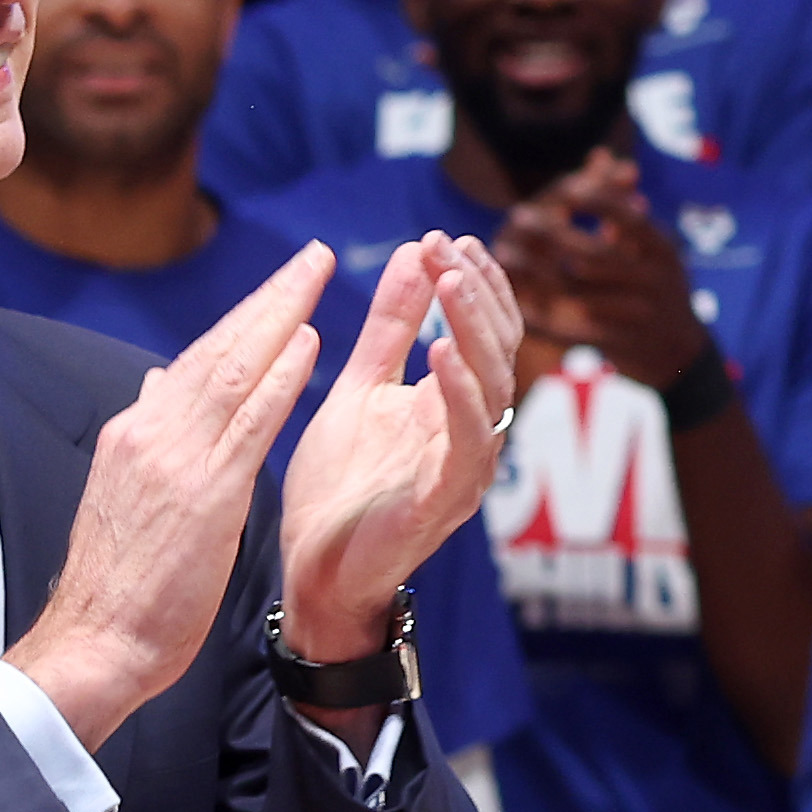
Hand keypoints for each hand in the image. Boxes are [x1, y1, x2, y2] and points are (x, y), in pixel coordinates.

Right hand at [8, 247, 325, 747]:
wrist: (95, 640)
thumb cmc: (118, 580)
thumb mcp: (125, 492)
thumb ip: (149, 434)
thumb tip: (157, 383)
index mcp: (134, 431)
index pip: (197, 358)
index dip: (244, 317)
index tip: (281, 285)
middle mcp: (149, 431)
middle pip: (219, 347)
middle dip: (270, 296)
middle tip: (313, 254)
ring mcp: (175, 459)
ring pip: (236, 369)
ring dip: (282, 316)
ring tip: (318, 274)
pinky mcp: (205, 492)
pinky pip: (250, 421)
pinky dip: (281, 378)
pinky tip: (311, 344)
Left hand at [276, 233, 520, 658]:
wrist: (312, 574)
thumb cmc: (338, 488)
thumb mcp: (360, 388)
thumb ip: (389, 328)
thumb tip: (413, 255)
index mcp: (453, 405)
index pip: (487, 330)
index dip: (475, 282)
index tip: (446, 238)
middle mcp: (472, 432)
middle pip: (499, 349)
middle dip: (476, 293)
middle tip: (448, 249)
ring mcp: (465, 466)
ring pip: (495, 386)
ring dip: (473, 329)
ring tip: (449, 282)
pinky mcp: (446, 499)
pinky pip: (468, 439)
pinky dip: (461, 392)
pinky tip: (440, 351)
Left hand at [497, 151, 707, 385]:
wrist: (680, 355)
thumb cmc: (657, 286)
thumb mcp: (651, 244)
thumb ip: (621, 204)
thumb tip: (599, 155)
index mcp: (663, 251)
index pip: (629, 218)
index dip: (597, 200)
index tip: (565, 189)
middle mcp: (655, 281)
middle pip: (596, 254)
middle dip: (553, 232)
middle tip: (518, 216)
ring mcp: (636, 316)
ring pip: (578, 292)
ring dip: (536, 273)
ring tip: (505, 255)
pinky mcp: (616, 345)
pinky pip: (570, 331)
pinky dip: (541, 317)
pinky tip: (514, 301)